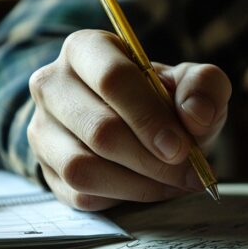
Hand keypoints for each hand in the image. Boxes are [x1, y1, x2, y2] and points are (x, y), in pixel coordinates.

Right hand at [28, 29, 230, 209]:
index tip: (182, 148)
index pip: (113, 79)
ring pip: (83, 168)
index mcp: (87, 49)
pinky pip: (81, 194)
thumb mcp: (194, 85)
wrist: (144, 130)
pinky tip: (152, 188)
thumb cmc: (166, 101)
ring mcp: (43, 130)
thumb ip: (204, 87)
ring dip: (139, 184)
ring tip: (175, 182)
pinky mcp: (48, 170)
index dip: (150, 118)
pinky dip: (124, 198)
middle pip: (100, 130)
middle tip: (189, 172)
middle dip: (153, 159)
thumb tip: (197, 114)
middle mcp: (52, 85)